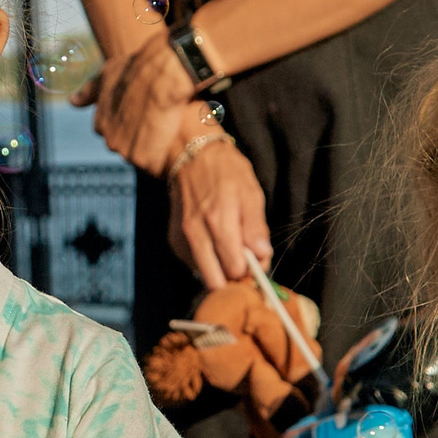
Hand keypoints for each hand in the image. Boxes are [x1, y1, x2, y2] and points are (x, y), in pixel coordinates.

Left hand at [86, 34, 198, 173]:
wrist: (161, 75)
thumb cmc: (135, 70)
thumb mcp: (106, 75)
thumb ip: (89, 92)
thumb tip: (72, 102)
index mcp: (101, 124)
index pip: (114, 133)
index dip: (131, 124)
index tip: (143, 114)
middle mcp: (110, 140)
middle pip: (127, 147)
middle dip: (140, 138)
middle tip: (156, 121)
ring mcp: (127, 152)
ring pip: (142, 156)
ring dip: (153, 148)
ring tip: (167, 129)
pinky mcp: (145, 160)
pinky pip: (155, 165)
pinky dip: (164, 157)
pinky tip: (172, 141)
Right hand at [167, 136, 270, 290]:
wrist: (190, 155)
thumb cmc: (226, 171)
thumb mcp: (251, 192)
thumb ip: (256, 227)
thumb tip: (262, 255)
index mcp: (219, 220)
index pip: (235, 268)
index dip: (251, 270)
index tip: (258, 259)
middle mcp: (196, 233)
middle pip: (215, 282)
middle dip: (233, 278)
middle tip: (244, 263)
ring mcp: (183, 238)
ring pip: (204, 276)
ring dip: (220, 270)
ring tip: (230, 251)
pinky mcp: (175, 240)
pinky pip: (194, 265)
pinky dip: (207, 262)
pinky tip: (215, 244)